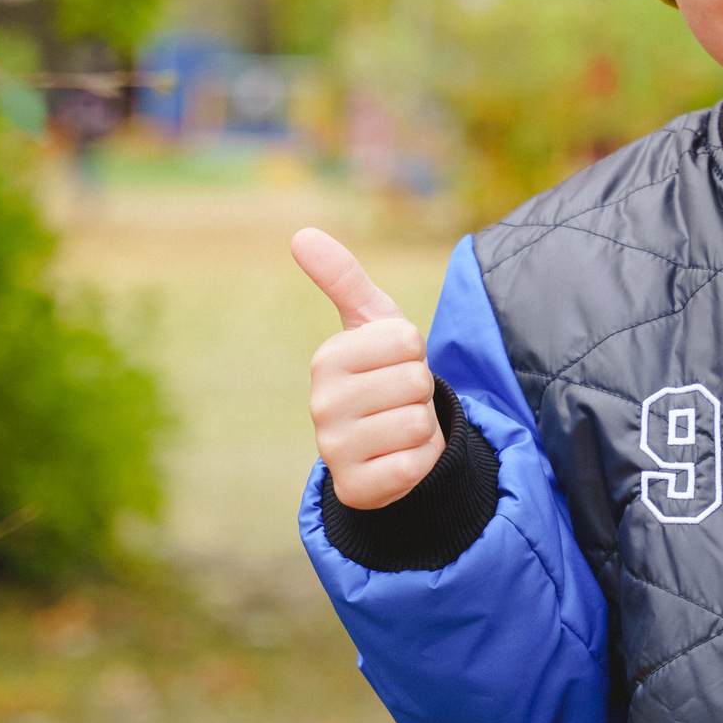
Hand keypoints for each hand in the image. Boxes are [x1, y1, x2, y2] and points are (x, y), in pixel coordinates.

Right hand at [294, 226, 444, 509]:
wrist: (389, 443)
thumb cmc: (384, 373)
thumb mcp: (372, 322)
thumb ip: (343, 277)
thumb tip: (300, 234)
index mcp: (326, 360)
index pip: (407, 341)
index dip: (415, 352)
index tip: (394, 365)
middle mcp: (321, 405)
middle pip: (415, 381)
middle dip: (420, 390)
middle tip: (398, 400)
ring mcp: (334, 450)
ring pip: (417, 422)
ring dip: (421, 427)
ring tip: (398, 428)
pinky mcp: (356, 489)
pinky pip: (413, 464)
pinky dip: (420, 461)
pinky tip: (398, 460)